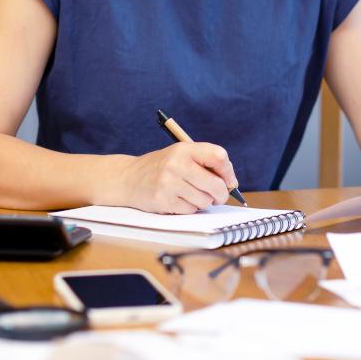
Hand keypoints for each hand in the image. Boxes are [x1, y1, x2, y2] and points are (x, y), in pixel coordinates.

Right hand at [101, 142, 238, 213]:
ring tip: (192, 195)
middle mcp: (177, 164)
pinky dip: (190, 208)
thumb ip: (205, 163)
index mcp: (185, 149)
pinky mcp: (163, 200)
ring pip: (204, 200)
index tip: (229, 181)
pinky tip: (179, 200)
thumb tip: (231, 183)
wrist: (129, 178)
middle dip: (221, 194)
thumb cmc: (162, 167)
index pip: (218, 156)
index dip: (228, 171)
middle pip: (215, 184)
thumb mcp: (181, 155)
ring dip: (203, 202)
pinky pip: (190, 210)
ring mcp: (169, 183)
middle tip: (218, 196)